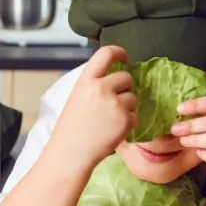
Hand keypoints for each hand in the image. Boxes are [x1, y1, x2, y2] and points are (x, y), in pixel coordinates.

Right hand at [55, 46, 136, 167]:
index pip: (106, 54)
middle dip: (125, 88)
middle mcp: (101, 88)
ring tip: (109, 121)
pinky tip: (112, 131)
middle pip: (126, 77)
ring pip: (133, 98)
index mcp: (86, 81)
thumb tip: (113, 79)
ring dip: (126, 108)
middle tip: (114, 102)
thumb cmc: (70, 130)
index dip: (118, 52)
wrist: (70, 153)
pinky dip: (128, 124)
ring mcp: (115, 104)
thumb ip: (93, 86)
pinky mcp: (125, 120)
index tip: (124, 57)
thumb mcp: (76, 99)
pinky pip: (135, 117)